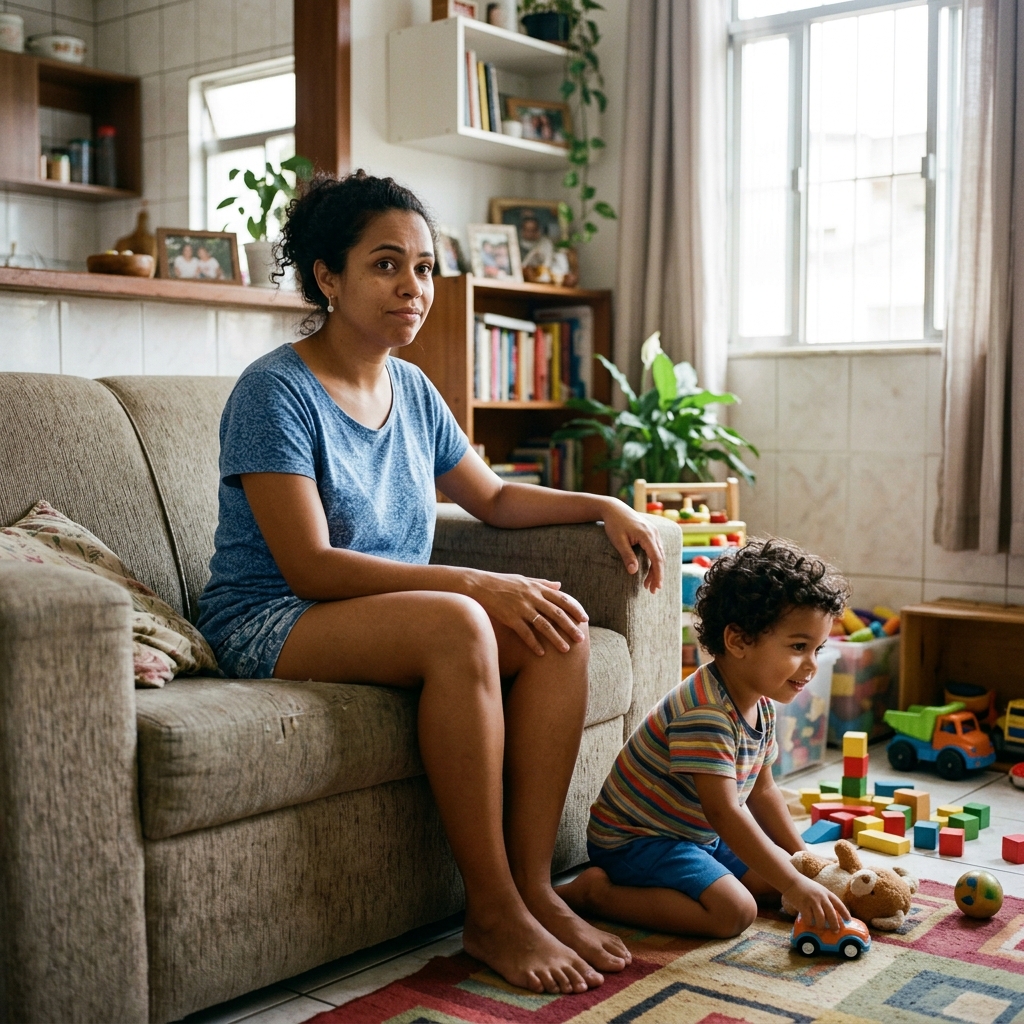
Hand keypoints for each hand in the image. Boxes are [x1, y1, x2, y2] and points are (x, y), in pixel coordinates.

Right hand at [467, 570, 587, 655]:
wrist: (478, 585)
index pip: (561, 599)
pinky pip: (525, 633)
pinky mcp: (509, 617)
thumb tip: (560, 585)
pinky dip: (534, 644)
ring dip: (556, 638)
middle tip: (581, 639)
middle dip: (570, 627)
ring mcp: (521, 607)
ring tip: (566, 650)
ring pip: (543, 625)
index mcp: (537, 587)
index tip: (585, 619)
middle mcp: (532, 597)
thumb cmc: (502, 582)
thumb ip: (543, 583)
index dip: (575, 609)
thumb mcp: (524, 579)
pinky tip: (541, 653)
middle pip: (556, 614)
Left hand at [602, 501, 665, 592]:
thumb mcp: (618, 541)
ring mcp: (654, 531)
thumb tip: (634, 572)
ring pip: (659, 554)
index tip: (656, 587)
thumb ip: (627, 556)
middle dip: (658, 575)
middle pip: (660, 558)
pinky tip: (649, 569)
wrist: (614, 508)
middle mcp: (654, 533)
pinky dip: (654, 560)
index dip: (658, 574)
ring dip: (656, 569)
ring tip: (648, 583)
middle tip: (652, 590)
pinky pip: (656, 549)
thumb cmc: (614, 524)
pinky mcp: (651, 532)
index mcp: (647, 535)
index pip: (657, 559)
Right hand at [782, 876, 848, 932]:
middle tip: (835, 931)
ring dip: (821, 926)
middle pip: (832, 914)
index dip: (845, 913)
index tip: (848, 920)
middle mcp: (821, 897)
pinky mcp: (803, 905)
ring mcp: (812, 901)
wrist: (791, 880)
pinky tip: (809, 923)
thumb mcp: (818, 890)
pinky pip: (809, 918)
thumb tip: (830, 914)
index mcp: (826, 893)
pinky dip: (810, 923)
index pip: (839, 904)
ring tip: (820, 928)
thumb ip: (824, 899)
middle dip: (835, 925)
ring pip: (821, 919)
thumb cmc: (805, 886)